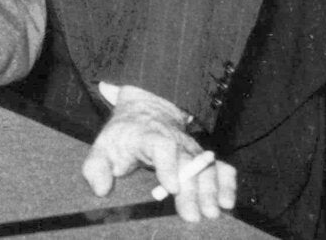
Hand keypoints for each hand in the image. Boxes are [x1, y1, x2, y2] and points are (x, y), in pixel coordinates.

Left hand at [82, 86, 236, 222]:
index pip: (160, 146)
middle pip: (187, 163)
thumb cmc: (123, 135)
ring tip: (213, 212)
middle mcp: (175, 141)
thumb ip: (96, 167)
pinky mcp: (203, 157)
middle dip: (192, 189)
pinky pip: (221, 166)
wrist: (146, 112)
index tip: (171, 187)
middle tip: (193, 214)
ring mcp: (191, 149)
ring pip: (206, 167)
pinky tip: (229, 202)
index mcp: (148, 136)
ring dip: (212, 190)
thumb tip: (100, 189)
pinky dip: (228, 182)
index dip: (167, 166)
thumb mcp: (103, 146)